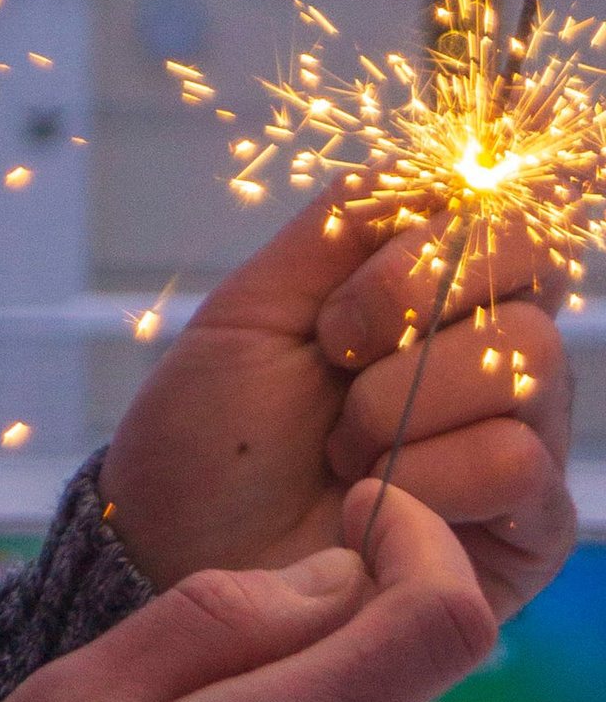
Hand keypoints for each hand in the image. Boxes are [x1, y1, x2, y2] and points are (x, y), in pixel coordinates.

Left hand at [101, 189, 573, 622]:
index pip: (511, 202)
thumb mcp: (258, 304)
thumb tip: (450, 153)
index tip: (465, 179)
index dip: (488, 192)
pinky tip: (367, 506)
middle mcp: (497, 352)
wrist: (172, 549)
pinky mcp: (528, 527)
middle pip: (530, 257)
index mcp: (437, 289)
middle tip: (333, 349)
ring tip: (340, 452)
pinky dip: (422, 477)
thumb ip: (351, 222)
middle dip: (408, 293)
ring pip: (526, 357)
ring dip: (401, 401)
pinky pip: (516, 460)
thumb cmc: (210, 436)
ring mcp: (524, 435)